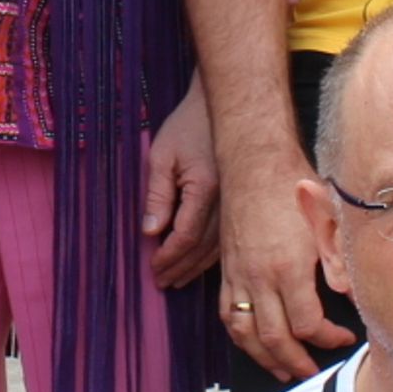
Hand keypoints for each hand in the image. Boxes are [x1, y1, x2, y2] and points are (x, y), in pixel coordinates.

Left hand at [143, 73, 220, 287]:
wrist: (229, 107)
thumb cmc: (189, 126)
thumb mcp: (162, 156)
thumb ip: (157, 195)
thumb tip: (150, 232)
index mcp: (205, 190)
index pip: (185, 236)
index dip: (168, 256)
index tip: (153, 268)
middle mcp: (227, 202)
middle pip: (203, 249)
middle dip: (180, 268)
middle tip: (162, 283)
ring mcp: (238, 203)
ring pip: (218, 248)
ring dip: (196, 267)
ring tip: (178, 280)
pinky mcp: (242, 202)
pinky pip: (229, 237)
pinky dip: (213, 255)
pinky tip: (201, 264)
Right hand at [218, 137, 353, 380]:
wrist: (254, 161)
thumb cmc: (292, 185)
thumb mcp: (327, 221)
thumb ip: (340, 263)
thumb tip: (355, 296)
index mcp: (288, 266)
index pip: (307, 324)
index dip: (328, 338)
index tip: (343, 336)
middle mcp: (259, 276)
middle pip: (274, 338)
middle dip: (296, 362)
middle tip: (313, 370)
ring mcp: (238, 274)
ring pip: (245, 333)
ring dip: (264, 358)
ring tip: (282, 369)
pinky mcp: (226, 268)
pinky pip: (226, 313)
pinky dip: (240, 336)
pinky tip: (253, 342)